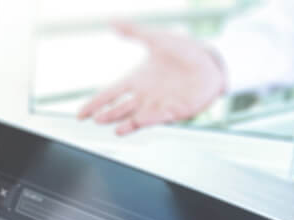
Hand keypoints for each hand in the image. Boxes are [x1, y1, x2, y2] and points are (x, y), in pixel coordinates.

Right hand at [76, 23, 225, 133]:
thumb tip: (112, 20)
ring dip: (121, 121)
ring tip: (109, 125)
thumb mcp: (156, 38)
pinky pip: (154, 119)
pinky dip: (142, 122)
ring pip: (133, 117)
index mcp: (138, 79)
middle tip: (93, 118)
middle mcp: (145, 94)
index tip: (81, 113)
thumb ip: (133, 32)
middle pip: (119, 108)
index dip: (95, 103)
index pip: (111, 93)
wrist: (212, 61)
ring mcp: (158, 105)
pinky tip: (131, 125)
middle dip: (106, 114)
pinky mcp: (173, 112)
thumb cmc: (186, 50)